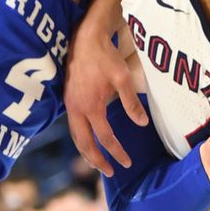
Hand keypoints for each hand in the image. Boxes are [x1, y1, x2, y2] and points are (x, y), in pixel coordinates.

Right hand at [64, 31, 145, 175]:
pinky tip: (88, 141)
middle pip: (85, 144)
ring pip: (76, 137)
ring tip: (97, 163)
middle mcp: (77, 110)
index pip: (105, 138)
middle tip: (110, 172)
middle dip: (97, 161)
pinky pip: (72, 127)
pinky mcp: (67, 100)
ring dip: (86, 153)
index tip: (127, 163)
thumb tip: (141, 124)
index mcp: (91, 107)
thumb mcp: (123, 78)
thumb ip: (130, 103)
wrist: (84, 38)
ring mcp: (70, 105)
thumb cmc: (105, 56)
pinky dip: (80, 140)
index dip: (116, 153)